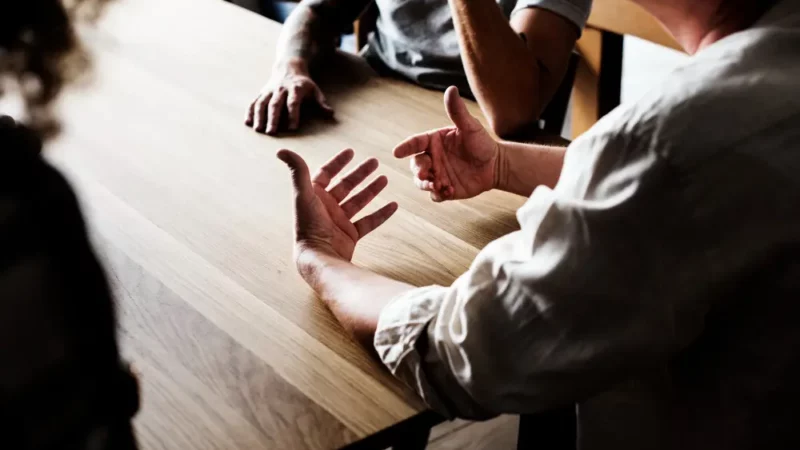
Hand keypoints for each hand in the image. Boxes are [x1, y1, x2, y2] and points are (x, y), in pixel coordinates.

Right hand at [246, 60, 333, 134]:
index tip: (293, 128)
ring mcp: (269, 91)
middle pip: (275, 104)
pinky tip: (247, 122)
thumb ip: (321, 102)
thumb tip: (330, 114)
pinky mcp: (261, 93)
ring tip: (258, 130)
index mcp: (295, 89)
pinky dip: (250, 112)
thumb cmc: (303, 84)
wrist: (288, 67)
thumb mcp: (315, 90)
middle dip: (273, 119)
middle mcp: (280, 90)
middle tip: (272, 132)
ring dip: (259, 117)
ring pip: (262, 103)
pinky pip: (254, 102)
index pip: (293, 103)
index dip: (293, 115)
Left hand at [278, 148, 397, 270]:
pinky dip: (381, 214)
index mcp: (314, 196)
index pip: (326, 174)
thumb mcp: (303, 195)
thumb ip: (297, 171)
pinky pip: (369, 222)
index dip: (338, 162)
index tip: (351, 151)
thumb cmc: (308, 226)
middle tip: (375, 161)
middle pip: (346, 185)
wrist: (319, 257)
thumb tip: (281, 150)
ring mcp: (339, 222)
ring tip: (384, 179)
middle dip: (360, 173)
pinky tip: (393, 205)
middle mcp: (327, 208)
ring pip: (359, 201)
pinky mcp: (350, 235)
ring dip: (371, 190)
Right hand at [393, 86, 499, 201]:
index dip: (405, 147)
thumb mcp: (470, 126)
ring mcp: (437, 174)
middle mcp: (432, 158)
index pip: (415, 143)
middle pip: (415, 164)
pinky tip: (449, 191)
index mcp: (434, 141)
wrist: (495, 165)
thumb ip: (457, 111)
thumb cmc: (482, 142)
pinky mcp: (444, 189)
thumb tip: (451, 89)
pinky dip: (438, 194)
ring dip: (425, 184)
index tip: (396, 152)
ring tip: (438, 185)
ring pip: (421, 182)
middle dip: (417, 169)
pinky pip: (435, 195)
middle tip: (425, 174)